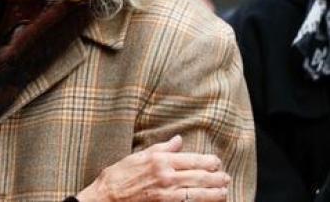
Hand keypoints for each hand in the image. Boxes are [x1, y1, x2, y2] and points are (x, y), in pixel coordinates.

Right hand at [75, 135, 229, 201]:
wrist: (108, 196)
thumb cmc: (120, 174)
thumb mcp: (139, 155)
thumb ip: (162, 148)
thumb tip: (178, 140)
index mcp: (160, 160)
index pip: (192, 160)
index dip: (208, 162)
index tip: (217, 162)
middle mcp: (166, 176)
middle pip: (199, 177)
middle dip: (216, 178)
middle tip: (226, 177)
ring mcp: (167, 193)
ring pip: (198, 193)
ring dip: (214, 193)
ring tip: (224, 191)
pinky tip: (209, 201)